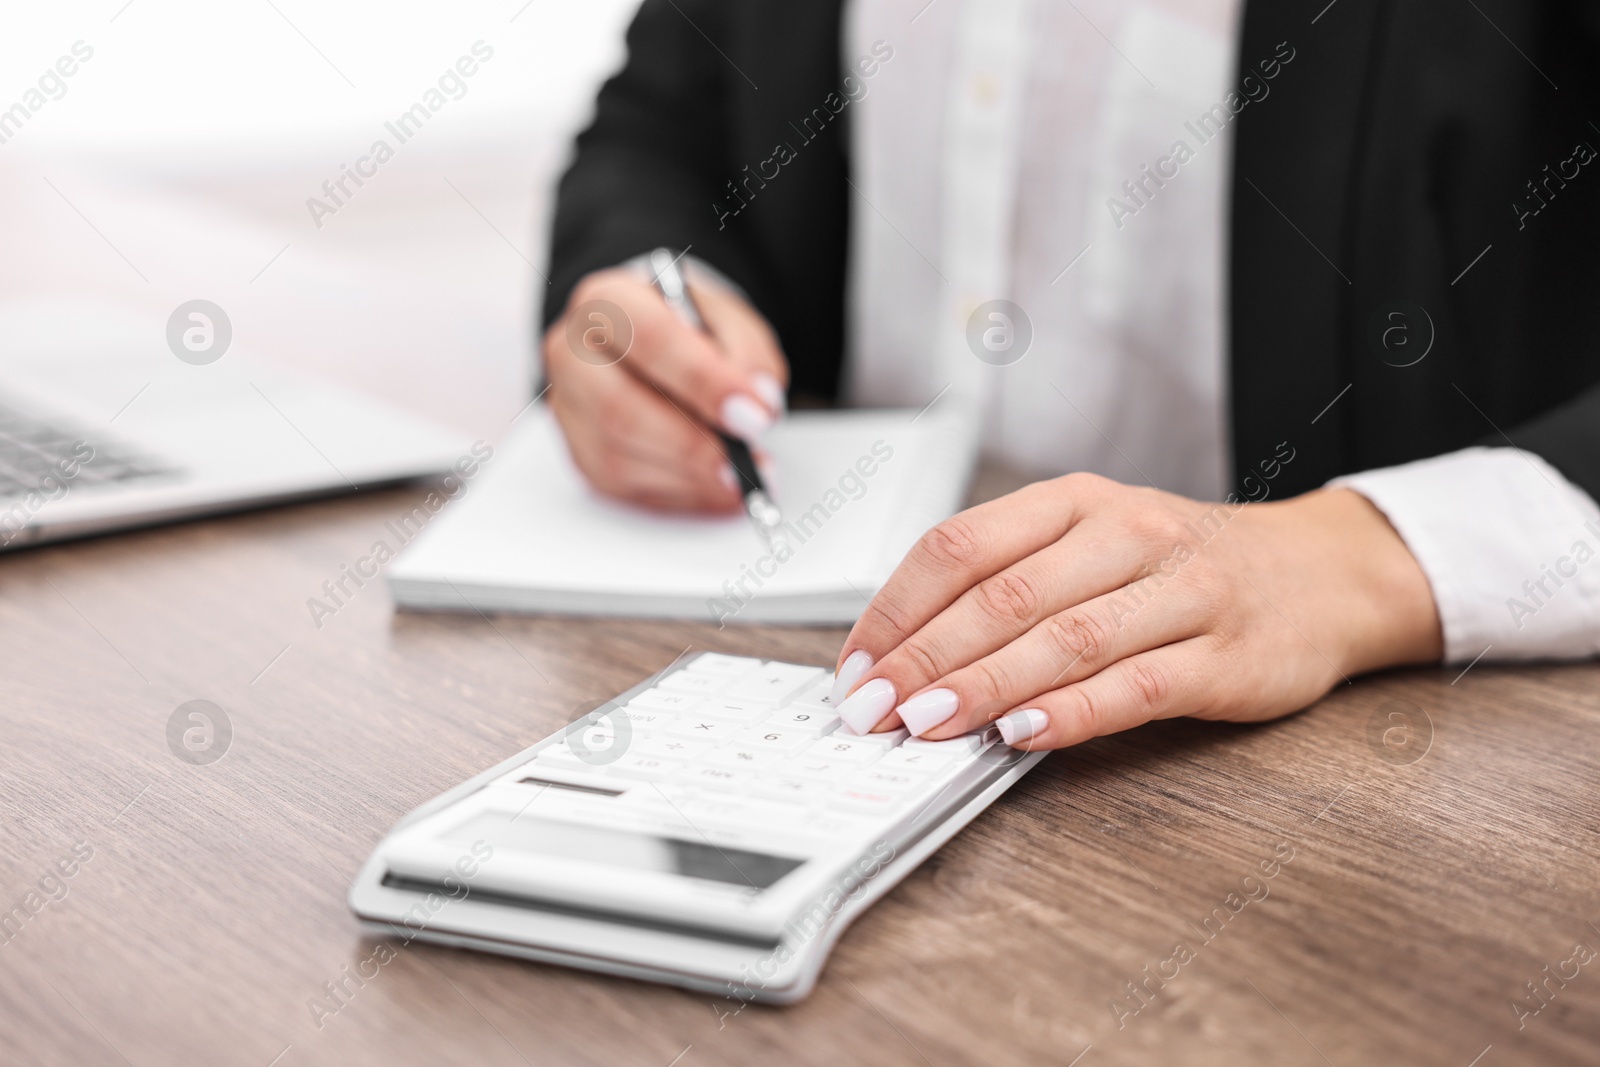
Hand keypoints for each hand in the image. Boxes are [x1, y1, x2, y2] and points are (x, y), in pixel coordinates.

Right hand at [543, 264, 786, 511]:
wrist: (655, 342)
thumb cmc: (688, 330)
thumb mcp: (729, 321)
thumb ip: (747, 353)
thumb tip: (759, 402)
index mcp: (607, 301)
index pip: (649, 338)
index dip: (703, 381)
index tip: (753, 413)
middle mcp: (572, 352)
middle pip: (618, 408)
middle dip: (691, 444)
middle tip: (745, 460)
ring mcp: (569, 408)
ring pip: (619, 456)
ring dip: (689, 476)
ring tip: (743, 476)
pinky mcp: (579, 453)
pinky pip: (624, 486)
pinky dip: (679, 493)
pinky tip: (717, 488)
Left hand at [829, 475, 1442, 749]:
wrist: (1320, 574)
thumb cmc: (1179, 566)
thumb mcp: (1091, 543)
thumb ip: (1009, 583)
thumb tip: (902, 651)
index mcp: (1075, 502)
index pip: (960, 546)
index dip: (896, 609)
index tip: (855, 665)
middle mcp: (1125, 534)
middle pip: (1003, 595)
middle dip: (924, 656)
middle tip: (872, 709)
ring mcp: (1181, 593)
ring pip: (1064, 639)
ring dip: (983, 686)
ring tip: (926, 724)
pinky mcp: (1226, 656)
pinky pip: (1137, 686)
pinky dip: (1072, 712)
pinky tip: (1022, 736)